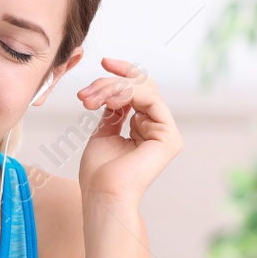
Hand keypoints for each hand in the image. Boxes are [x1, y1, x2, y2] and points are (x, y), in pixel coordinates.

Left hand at [75, 57, 182, 207]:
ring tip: (89, 99)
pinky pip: (150, 100)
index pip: (139, 91)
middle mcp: (158, 127)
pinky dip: (125, 93)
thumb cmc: (98, 172)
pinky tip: (107, 101)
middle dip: (111, 82)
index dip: (123, 74)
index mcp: (145, 127)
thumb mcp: (103, 132)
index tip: (103, 63)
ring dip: (112, 88)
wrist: (102, 194)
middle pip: (142, 86)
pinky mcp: (169, 136)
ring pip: (144, 89)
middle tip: (86, 92)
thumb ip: (113, 111)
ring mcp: (166, 132)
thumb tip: (115, 90)